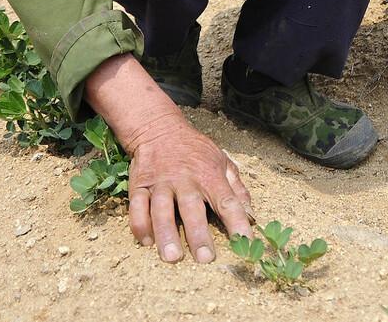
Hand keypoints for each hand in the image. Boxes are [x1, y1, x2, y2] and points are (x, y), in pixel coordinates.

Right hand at [124, 114, 253, 262]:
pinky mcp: (140, 186)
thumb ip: (236, 187)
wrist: (159, 129)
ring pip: (162, 210)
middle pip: (192, 209)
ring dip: (166, 233)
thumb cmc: (196, 151)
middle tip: (204, 258)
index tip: (245, 240)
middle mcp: (185, 180)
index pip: (227, 200)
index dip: (237, 221)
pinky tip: (146, 241)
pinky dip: (140, 224)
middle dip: (198, 234)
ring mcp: (161, 183)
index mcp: (210, 175)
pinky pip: (137, 207)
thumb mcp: (222, 161)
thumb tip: (251, 214)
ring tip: (172, 257)